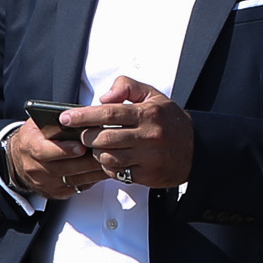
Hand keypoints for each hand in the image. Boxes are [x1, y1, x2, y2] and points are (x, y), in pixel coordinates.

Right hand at [6, 115, 106, 200]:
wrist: (19, 159)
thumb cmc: (34, 137)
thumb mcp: (39, 123)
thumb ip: (58, 120)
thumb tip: (84, 115)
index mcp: (29, 145)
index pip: (44, 151)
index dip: (64, 150)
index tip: (81, 147)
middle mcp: (34, 167)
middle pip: (64, 168)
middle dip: (88, 161)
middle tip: (106, 152)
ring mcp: (45, 182)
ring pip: (74, 179)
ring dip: (95, 171)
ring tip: (110, 160)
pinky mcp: (55, 192)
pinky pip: (78, 187)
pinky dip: (93, 179)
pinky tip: (104, 170)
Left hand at [70, 77, 193, 189]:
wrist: (197, 149)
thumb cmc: (170, 121)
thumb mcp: (153, 95)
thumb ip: (127, 87)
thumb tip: (104, 97)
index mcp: (148, 113)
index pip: (108, 113)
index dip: (83, 116)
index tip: (66, 118)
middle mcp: (148, 135)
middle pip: (103, 138)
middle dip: (87, 137)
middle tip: (84, 135)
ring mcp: (148, 157)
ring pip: (107, 157)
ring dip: (97, 152)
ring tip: (99, 146)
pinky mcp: (147, 174)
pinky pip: (117, 172)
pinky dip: (109, 165)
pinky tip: (113, 158)